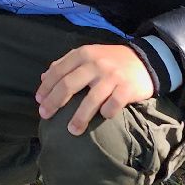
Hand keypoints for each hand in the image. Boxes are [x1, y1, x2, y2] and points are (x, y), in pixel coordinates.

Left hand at [36, 44, 155, 135]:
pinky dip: (106, 113)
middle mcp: (95, 63)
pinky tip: (103, 117)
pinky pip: (112, 105)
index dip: (46, 87)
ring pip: (90, 99)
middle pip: (69, 85)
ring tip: (71, 131)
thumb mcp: (88, 55)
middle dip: (54, 102)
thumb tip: (43, 77)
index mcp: (83, 54)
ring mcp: (112, 76)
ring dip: (79, 117)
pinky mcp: (127, 88)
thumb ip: (66, 64)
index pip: (58, 71)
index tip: (39, 101)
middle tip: (44, 115)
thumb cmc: (110, 60)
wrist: (145, 60)